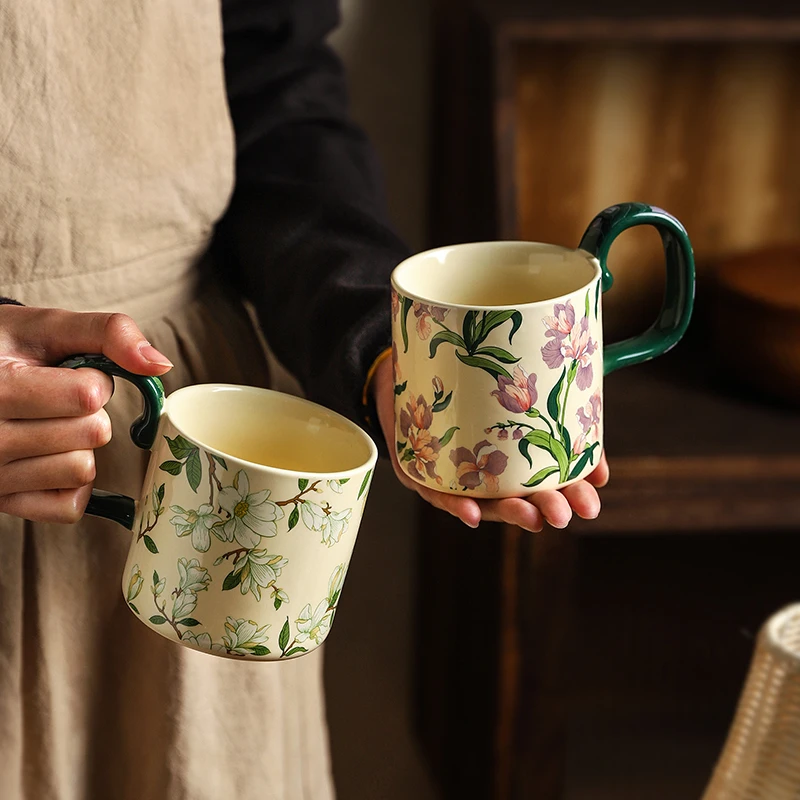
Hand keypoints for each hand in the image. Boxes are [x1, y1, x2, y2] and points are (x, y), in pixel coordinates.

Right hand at [0, 306, 172, 522]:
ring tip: (43, 425)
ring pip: (82, 470)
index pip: (88, 396)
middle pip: (93, 433)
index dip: (93, 380)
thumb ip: (110, 333)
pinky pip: (69, 507)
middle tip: (51, 401)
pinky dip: (71, 484)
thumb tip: (160, 365)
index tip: (62, 373)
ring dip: (79, 446)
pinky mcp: (3, 504)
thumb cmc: (8, 348)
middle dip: (89, 412)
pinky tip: (47, 457)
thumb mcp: (47, 325)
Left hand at [372, 358, 607, 530]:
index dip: (573, 482)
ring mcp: (453, 474)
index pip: (548, 474)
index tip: (597, 484)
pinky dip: (456, 504)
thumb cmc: (457, 375)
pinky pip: (438, 493)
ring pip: (485, 503)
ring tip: (534, 517)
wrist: (399, 367)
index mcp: (509, 452)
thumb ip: (535, 386)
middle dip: (549, 507)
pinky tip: (472, 513)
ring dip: (510, 513)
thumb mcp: (500, 377)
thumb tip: (586, 387)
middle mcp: (484, 469)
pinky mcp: (420, 472)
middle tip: (571, 513)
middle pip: (521, 496)